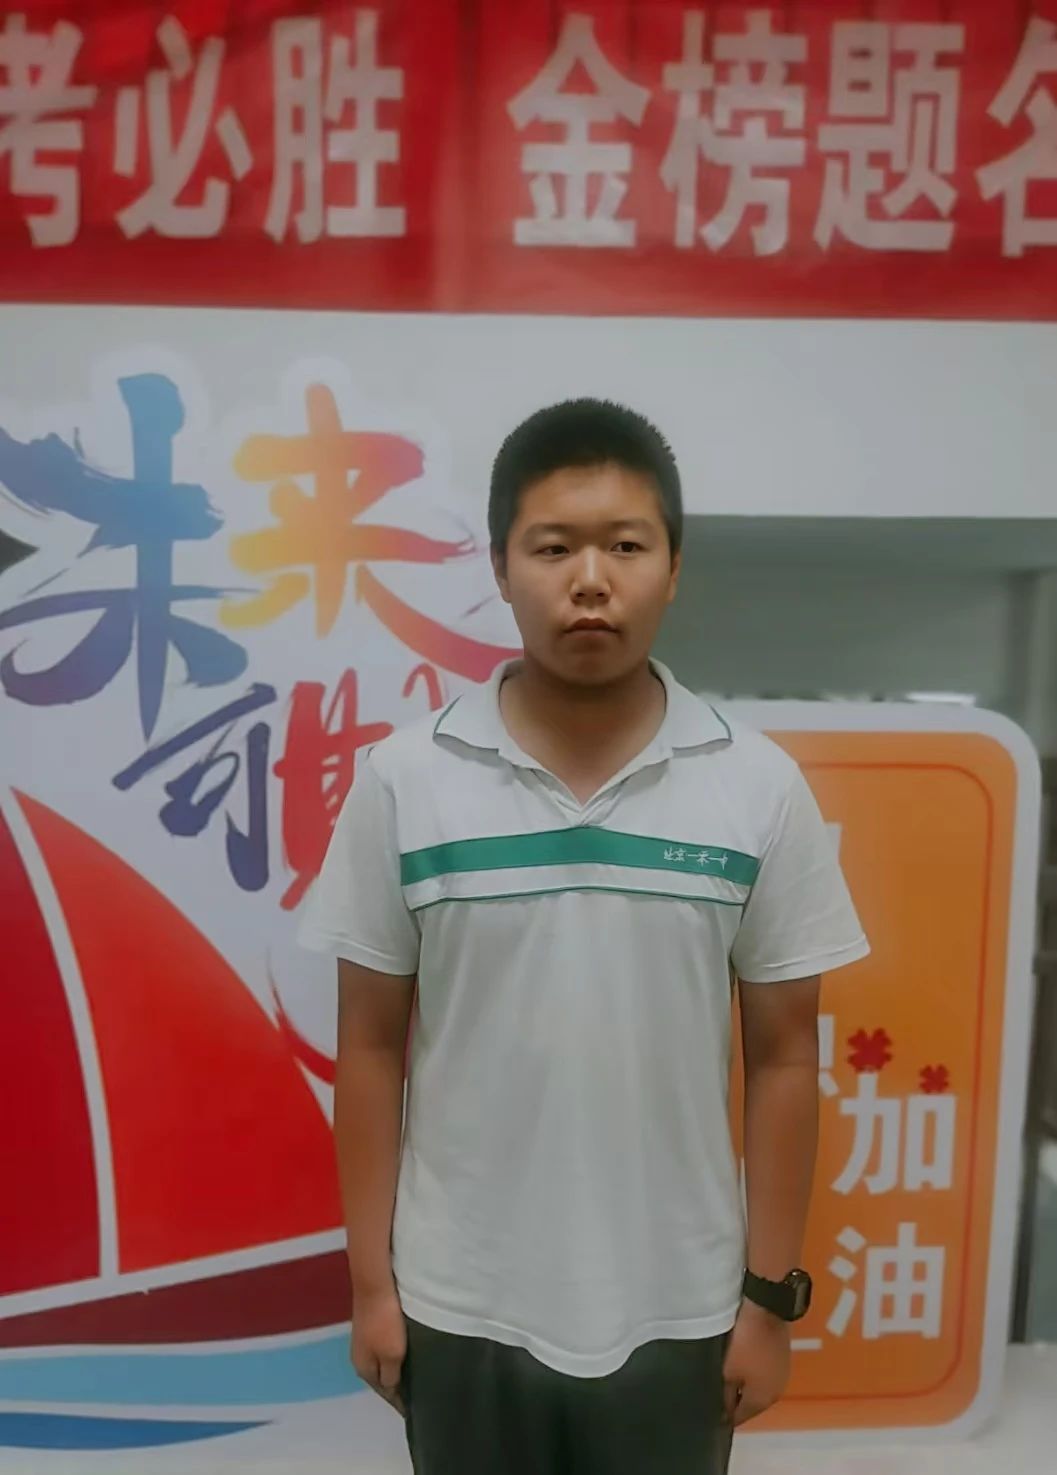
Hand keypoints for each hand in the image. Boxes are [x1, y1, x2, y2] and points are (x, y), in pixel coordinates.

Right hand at [350, 1285, 406, 1414]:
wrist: (374, 1284)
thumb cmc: (385, 1322)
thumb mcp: (391, 1355)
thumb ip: (391, 1376)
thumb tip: (392, 1390)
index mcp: (364, 1369)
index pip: (385, 1393)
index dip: (400, 1402)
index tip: (418, 1410)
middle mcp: (360, 1357)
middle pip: (382, 1378)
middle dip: (398, 1386)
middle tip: (421, 1391)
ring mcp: (364, 1340)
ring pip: (382, 1362)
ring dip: (396, 1369)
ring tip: (417, 1372)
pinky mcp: (370, 1325)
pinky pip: (384, 1348)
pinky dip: (394, 1354)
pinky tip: (406, 1351)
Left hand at [721, 1301, 790, 1426]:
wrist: (767, 1310)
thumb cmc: (744, 1343)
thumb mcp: (729, 1371)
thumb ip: (726, 1394)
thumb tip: (726, 1411)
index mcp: (762, 1401)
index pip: (740, 1417)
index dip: (725, 1416)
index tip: (710, 1410)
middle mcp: (775, 1394)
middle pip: (751, 1405)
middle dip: (736, 1402)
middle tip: (716, 1393)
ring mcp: (782, 1377)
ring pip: (759, 1390)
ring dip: (745, 1388)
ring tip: (727, 1379)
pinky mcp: (782, 1361)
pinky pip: (764, 1376)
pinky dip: (753, 1375)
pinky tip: (742, 1366)